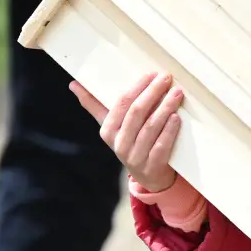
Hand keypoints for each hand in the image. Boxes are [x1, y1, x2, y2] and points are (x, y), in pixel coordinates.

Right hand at [70, 73, 183, 192]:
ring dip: (165, 107)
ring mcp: (135, 157)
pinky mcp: (152, 166)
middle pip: (137, 113)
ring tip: (176, 93)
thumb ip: (94, 105)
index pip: (121, 104)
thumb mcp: (112, 126)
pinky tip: (176, 117)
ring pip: (150, 127)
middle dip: (153, 92)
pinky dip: (169, 130)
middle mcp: (119, 144)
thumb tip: (74, 84)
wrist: (148, 176)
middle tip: (166, 78)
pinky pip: (161, 146)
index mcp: (108, 131)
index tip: (151, 74)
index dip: (137, 87)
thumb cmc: (130, 143)